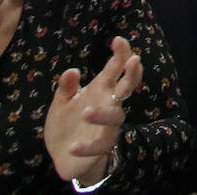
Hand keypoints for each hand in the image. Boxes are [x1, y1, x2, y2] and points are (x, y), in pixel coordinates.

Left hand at [44, 36, 141, 183]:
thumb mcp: (61, 103)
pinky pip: (100, 146)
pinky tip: (73, 146)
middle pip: (128, 86)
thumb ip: (66, 87)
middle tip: (134, 60)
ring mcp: (108, 127)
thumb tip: (72, 70)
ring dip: (102, 113)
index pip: (115, 68)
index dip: (121, 53)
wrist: (65, 156)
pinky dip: (87, 146)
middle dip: (133, 73)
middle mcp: (109, 104)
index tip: (118, 40)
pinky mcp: (102, 147)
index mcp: (101, 89)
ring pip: (115, 117)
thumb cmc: (67, 123)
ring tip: (85, 112)